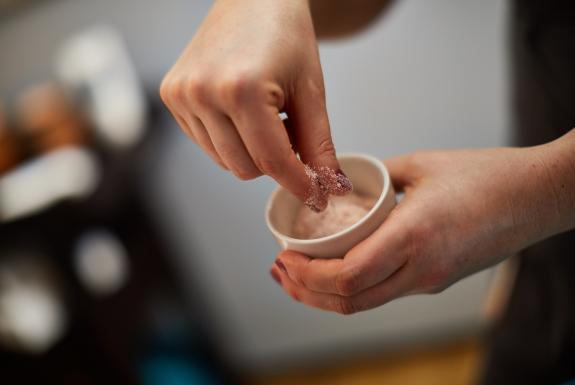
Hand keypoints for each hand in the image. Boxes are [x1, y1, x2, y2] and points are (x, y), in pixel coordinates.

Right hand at [160, 0, 343, 208]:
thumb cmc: (286, 35)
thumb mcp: (311, 90)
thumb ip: (319, 145)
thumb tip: (330, 187)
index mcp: (240, 88)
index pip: (272, 161)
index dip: (299, 184)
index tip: (316, 196)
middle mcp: (203, 93)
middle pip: (245, 169)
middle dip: (275, 164)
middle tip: (291, 134)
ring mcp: (181, 95)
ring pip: (225, 161)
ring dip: (251, 153)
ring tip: (266, 116)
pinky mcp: (171, 96)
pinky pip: (206, 144)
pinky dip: (230, 140)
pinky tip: (242, 112)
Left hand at [270, 143, 570, 313]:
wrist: (535, 197)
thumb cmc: (484, 175)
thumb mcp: (419, 165)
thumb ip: (375, 178)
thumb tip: (340, 187)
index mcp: (414, 236)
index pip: (346, 276)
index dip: (306, 276)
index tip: (282, 258)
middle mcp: (421, 269)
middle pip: (348, 301)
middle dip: (304, 291)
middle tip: (279, 270)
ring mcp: (430, 281)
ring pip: (364, 303)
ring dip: (324, 295)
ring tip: (296, 276)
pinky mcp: (436, 281)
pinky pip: (384, 292)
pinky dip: (350, 288)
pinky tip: (335, 269)